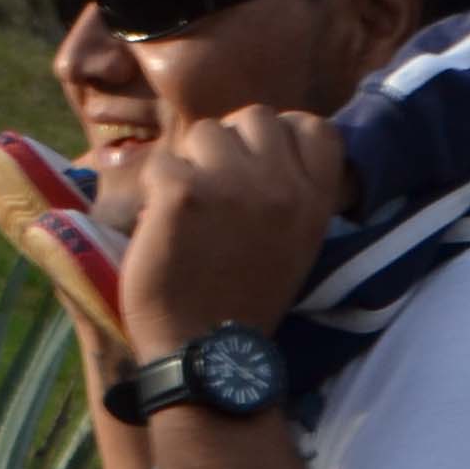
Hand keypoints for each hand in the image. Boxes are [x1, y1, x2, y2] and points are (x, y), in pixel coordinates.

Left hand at [104, 108, 345, 357]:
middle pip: (254, 116)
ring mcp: (231, 185)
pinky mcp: (182, 194)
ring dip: (191, 163)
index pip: (314, 126)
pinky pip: (162, 162)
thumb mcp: (298, 243)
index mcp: (314, 200)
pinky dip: (154, 190)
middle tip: (214, 186)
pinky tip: (159, 223)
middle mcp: (280, 185)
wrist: (207, 352)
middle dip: (230, 144)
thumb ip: (291, 191)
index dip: (282, 134)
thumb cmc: (247, 299)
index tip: (259, 161)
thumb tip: (265, 144)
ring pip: (204, 132)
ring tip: (188, 208)